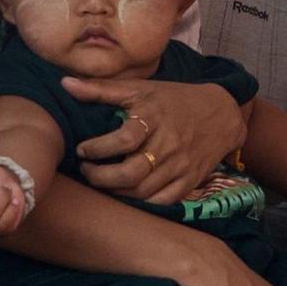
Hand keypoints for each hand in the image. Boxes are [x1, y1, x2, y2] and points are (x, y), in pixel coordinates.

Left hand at [69, 78, 244, 205]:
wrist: (221, 114)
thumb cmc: (173, 99)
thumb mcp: (140, 88)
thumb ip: (101, 89)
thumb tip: (65, 83)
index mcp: (154, 117)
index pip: (124, 140)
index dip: (98, 149)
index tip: (82, 150)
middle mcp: (169, 143)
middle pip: (131, 173)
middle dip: (101, 178)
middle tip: (87, 171)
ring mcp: (181, 165)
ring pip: (143, 191)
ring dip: (116, 191)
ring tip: (101, 181)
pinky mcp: (190, 181)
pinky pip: (163, 201)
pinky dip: (141, 202)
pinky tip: (126, 193)